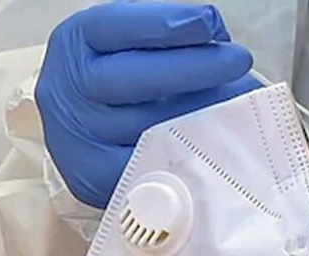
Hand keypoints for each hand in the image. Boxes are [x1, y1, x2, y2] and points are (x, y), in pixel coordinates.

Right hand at [36, 2, 261, 207]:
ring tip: (238, 105)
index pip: (115, 27)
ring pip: (145, 130)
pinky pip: (150, 169)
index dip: (165, 24)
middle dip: (191, 68)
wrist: (85, 125)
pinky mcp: (98, 179)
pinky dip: (188, 156)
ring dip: (199, 116)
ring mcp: (81, 140)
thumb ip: (171, 38)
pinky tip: (216, 144)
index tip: (209, 23)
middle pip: (129, 80)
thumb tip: (221, 47)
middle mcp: (69, 91)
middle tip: (237, 60)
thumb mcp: (133, 42)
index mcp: (76, 44)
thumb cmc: (122, 75)